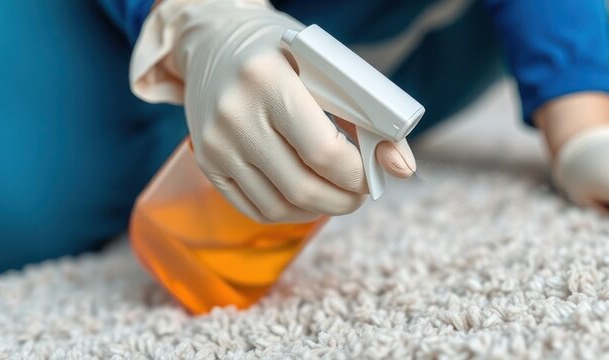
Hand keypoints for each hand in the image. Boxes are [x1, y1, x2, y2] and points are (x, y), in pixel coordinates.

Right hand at [130, 0, 414, 222]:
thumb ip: (371, 117)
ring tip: (337, 195)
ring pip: (279, 206)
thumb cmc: (287, 54)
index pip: (323, 151)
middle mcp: (234, 113)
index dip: (357, 175)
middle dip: (343, 200)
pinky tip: (307, 197)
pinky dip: (290, 211)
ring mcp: (214, 142)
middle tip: (360, 194)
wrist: (216, 42)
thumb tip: (403, 168)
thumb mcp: (330, 69)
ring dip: (319, 210)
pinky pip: (255, 208)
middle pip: (301, 186)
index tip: (372, 175)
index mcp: (267, 79)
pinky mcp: (205, 161)